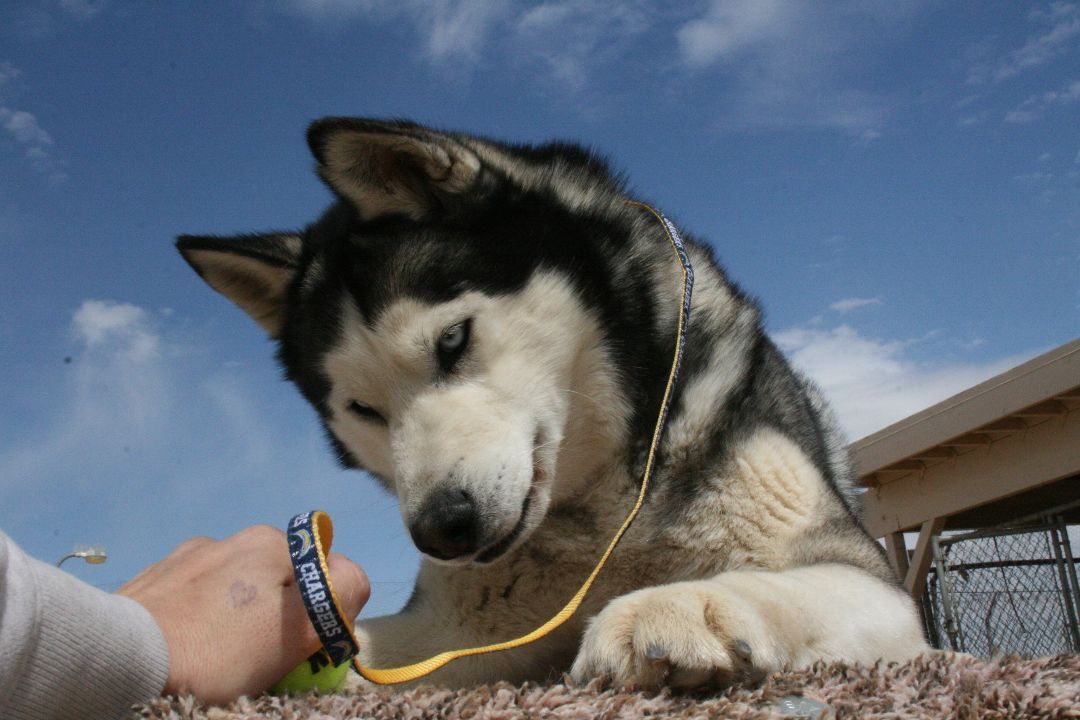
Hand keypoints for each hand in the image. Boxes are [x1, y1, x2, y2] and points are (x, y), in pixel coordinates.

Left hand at [118, 524, 368, 703]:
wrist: (118, 661)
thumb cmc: (217, 650)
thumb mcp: (296, 630)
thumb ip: (338, 596)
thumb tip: (350, 578)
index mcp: (270, 544)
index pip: (326, 573)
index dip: (323, 613)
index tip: (300, 647)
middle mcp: (230, 538)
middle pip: (277, 580)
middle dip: (277, 613)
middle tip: (259, 657)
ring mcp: (186, 557)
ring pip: (233, 588)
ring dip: (236, 614)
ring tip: (215, 654)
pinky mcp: (152, 580)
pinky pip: (193, 597)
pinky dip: (198, 617)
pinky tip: (185, 643)